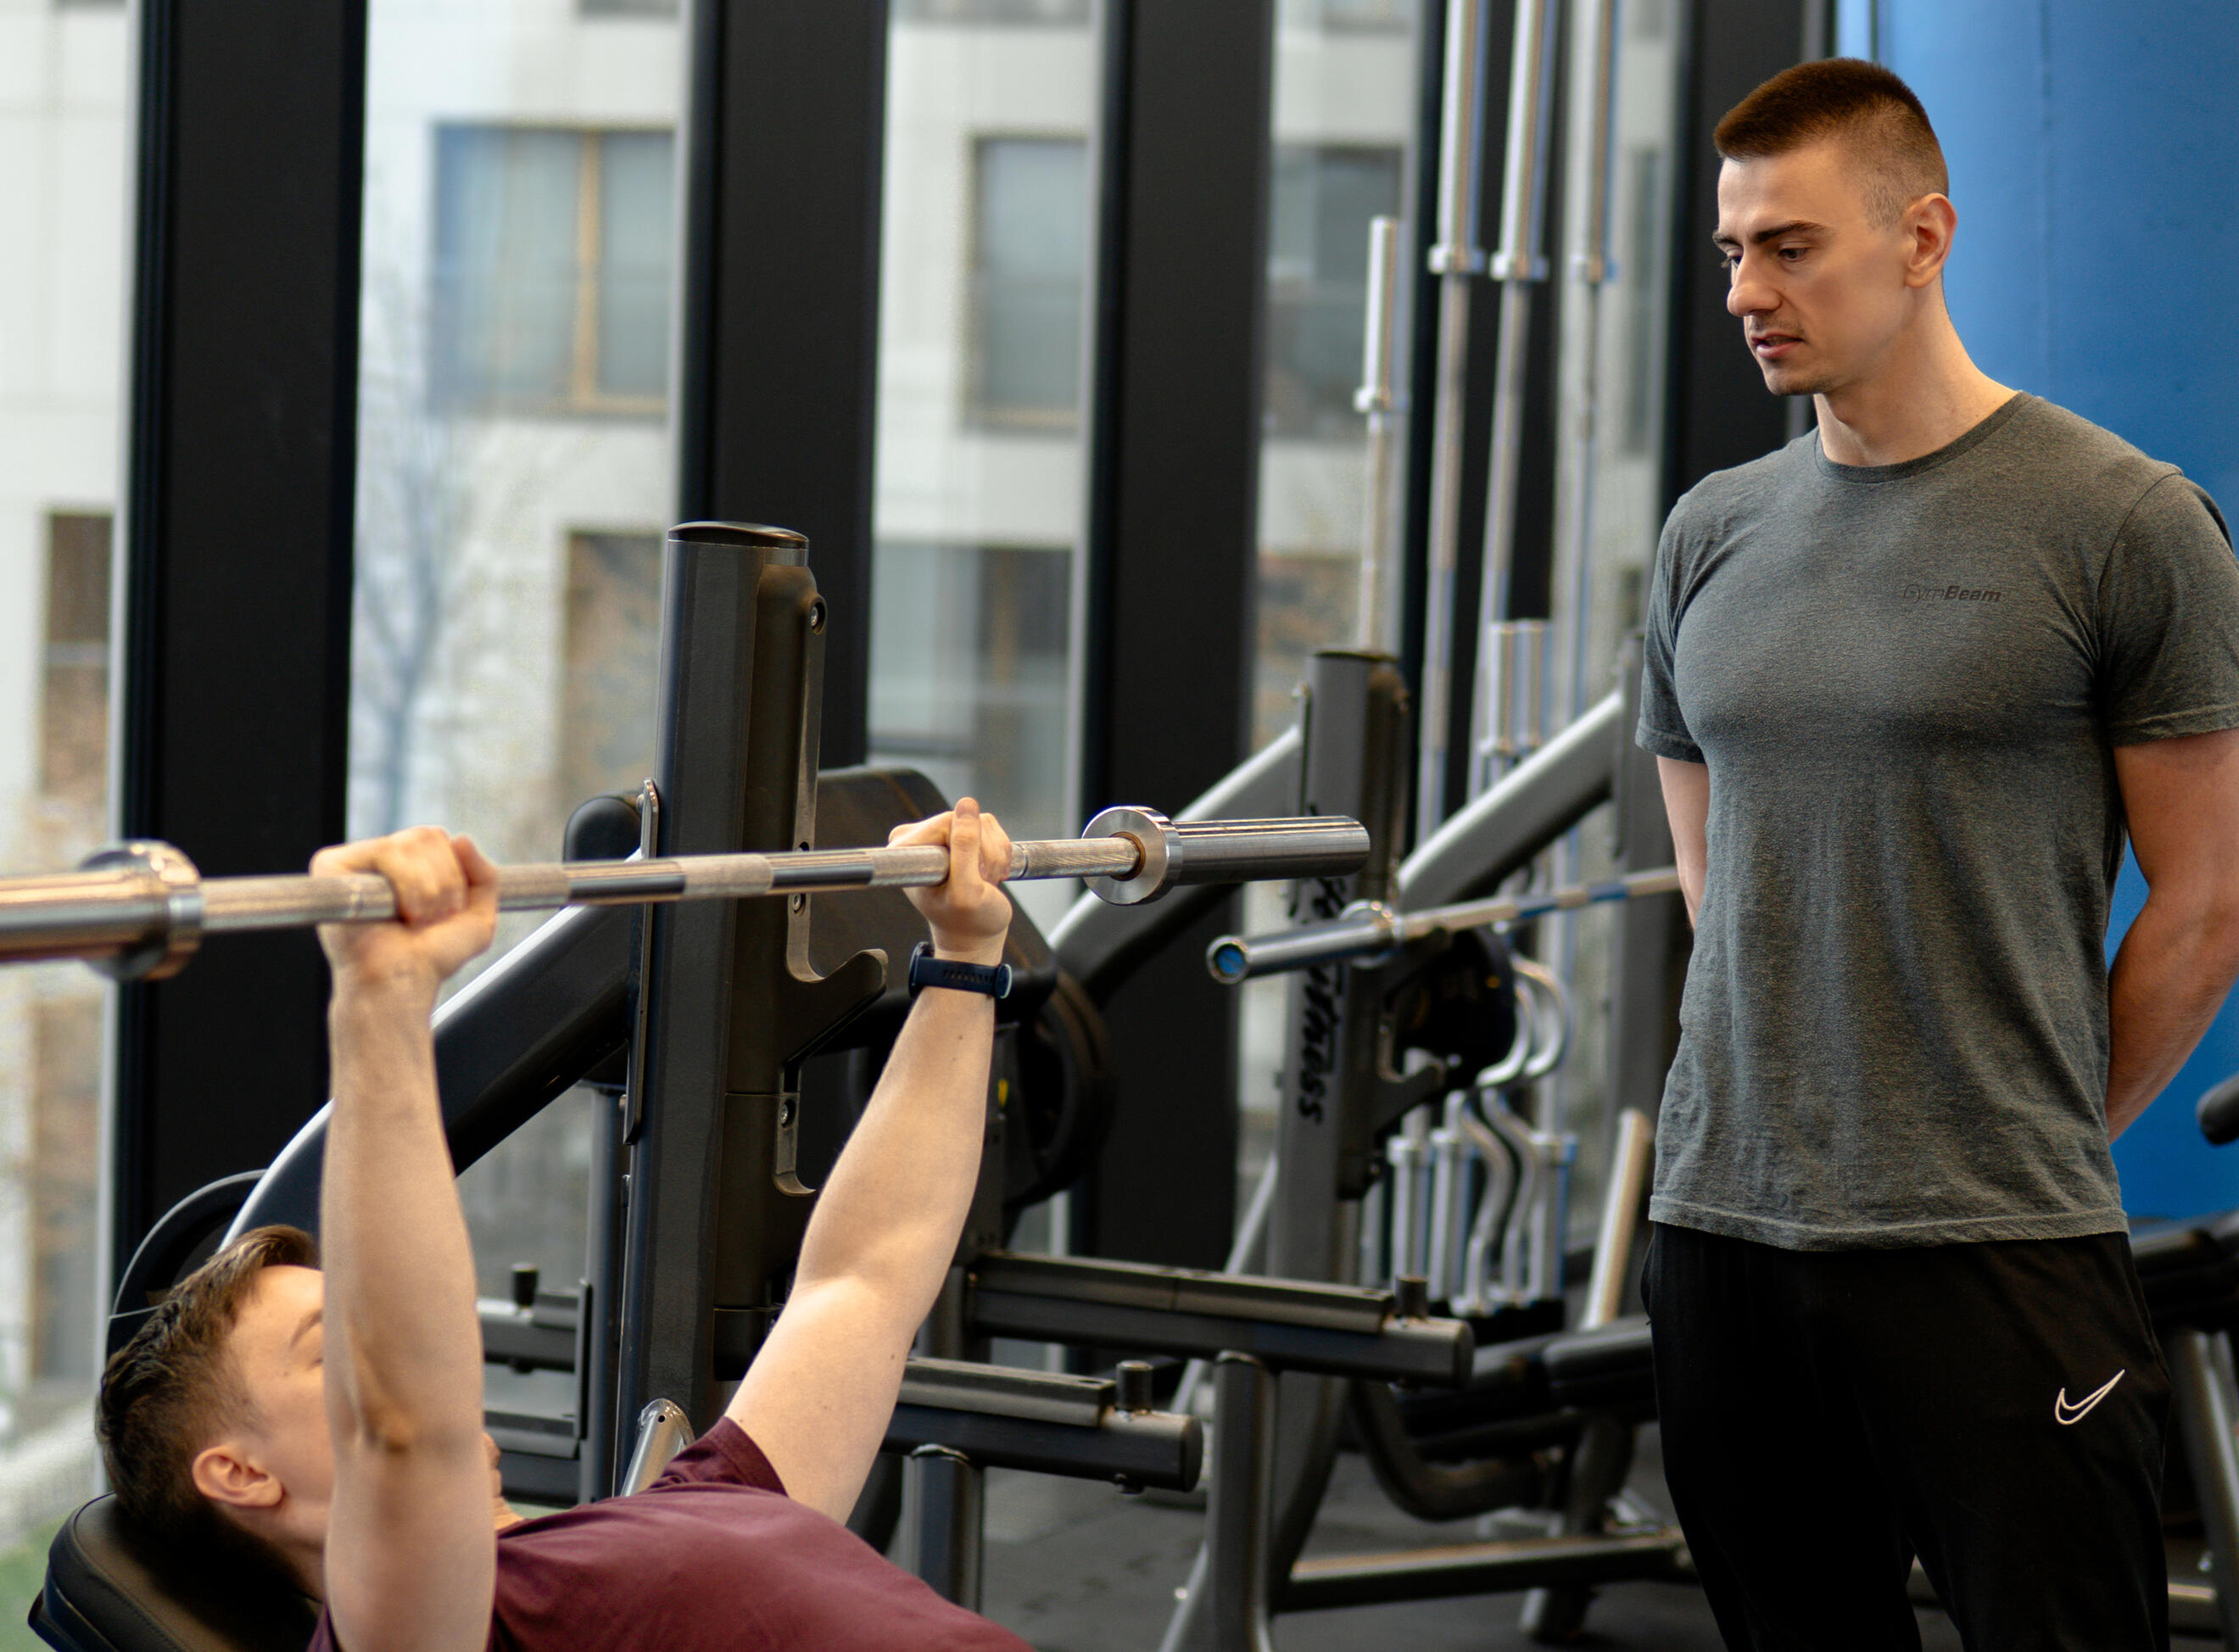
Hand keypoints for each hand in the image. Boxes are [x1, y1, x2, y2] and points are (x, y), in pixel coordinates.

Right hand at [313, 827, 499, 1001]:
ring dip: (428, 888)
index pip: (437, 838)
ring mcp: (354, 862)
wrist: (402, 981)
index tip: (447, 912)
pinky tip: (401, 912)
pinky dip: (407, 883)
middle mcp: (378, 860)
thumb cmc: (432, 956)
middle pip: (428, 836)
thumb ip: (484, 874)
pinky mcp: (331, 867)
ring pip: (410, 843)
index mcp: (406, 865)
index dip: (454, 874)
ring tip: (415, 919)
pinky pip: (386, 850)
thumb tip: (461, 838)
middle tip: (431, 918)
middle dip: (445, 882)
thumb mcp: (478, 915)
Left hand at [892, 799, 1012, 966]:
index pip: (946, 822)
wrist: (977, 934)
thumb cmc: (968, 921)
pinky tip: (989, 874)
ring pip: (982, 822)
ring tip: (983, 881)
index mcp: (905, 851)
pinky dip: (999, 851)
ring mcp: (939, 834)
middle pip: (965, 819)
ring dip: (994, 855)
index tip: (965, 877)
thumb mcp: (967, 890)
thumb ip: (965, 848)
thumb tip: (967, 804)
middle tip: (980, 882)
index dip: (968, 849)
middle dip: (984, 853)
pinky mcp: (960, 833)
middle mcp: (917, 838)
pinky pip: (990, 825)